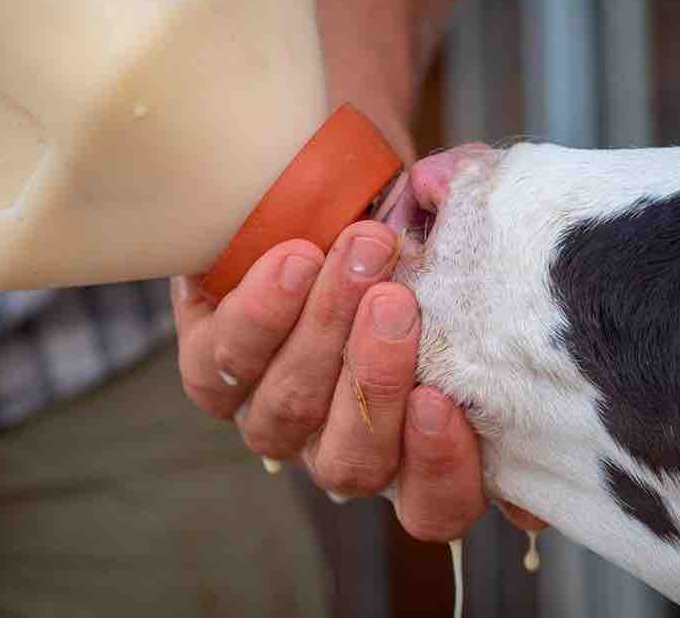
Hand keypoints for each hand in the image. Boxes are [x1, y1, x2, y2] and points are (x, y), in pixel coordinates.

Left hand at [172, 220, 485, 539]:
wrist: (318, 176)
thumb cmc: (404, 215)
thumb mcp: (450, 216)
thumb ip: (466, 212)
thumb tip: (448, 192)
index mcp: (415, 438)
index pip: (434, 503)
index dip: (440, 470)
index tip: (440, 401)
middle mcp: (341, 441)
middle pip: (353, 462)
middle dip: (373, 382)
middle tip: (396, 301)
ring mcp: (274, 413)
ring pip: (287, 415)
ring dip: (323, 333)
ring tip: (358, 253)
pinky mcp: (214, 368)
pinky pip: (220, 370)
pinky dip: (259, 316)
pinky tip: (294, 259)